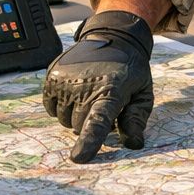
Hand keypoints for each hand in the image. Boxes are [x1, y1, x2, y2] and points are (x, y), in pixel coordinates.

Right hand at [41, 11, 153, 161]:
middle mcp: (85, 85)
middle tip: (101, 104)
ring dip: (75, 115)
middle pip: (80, 126)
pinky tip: (75, 91)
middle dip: (90, 122)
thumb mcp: (143, 93)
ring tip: (89, 95)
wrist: (113, 36)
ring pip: (64, 119)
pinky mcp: (52, 76)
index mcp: (110, 91)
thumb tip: (133, 144)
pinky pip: (51, 108)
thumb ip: (137, 119)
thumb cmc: (130, 70)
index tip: (78, 158)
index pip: (98, 122)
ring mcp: (66, 80)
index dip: (89, 142)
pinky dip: (62, 106)